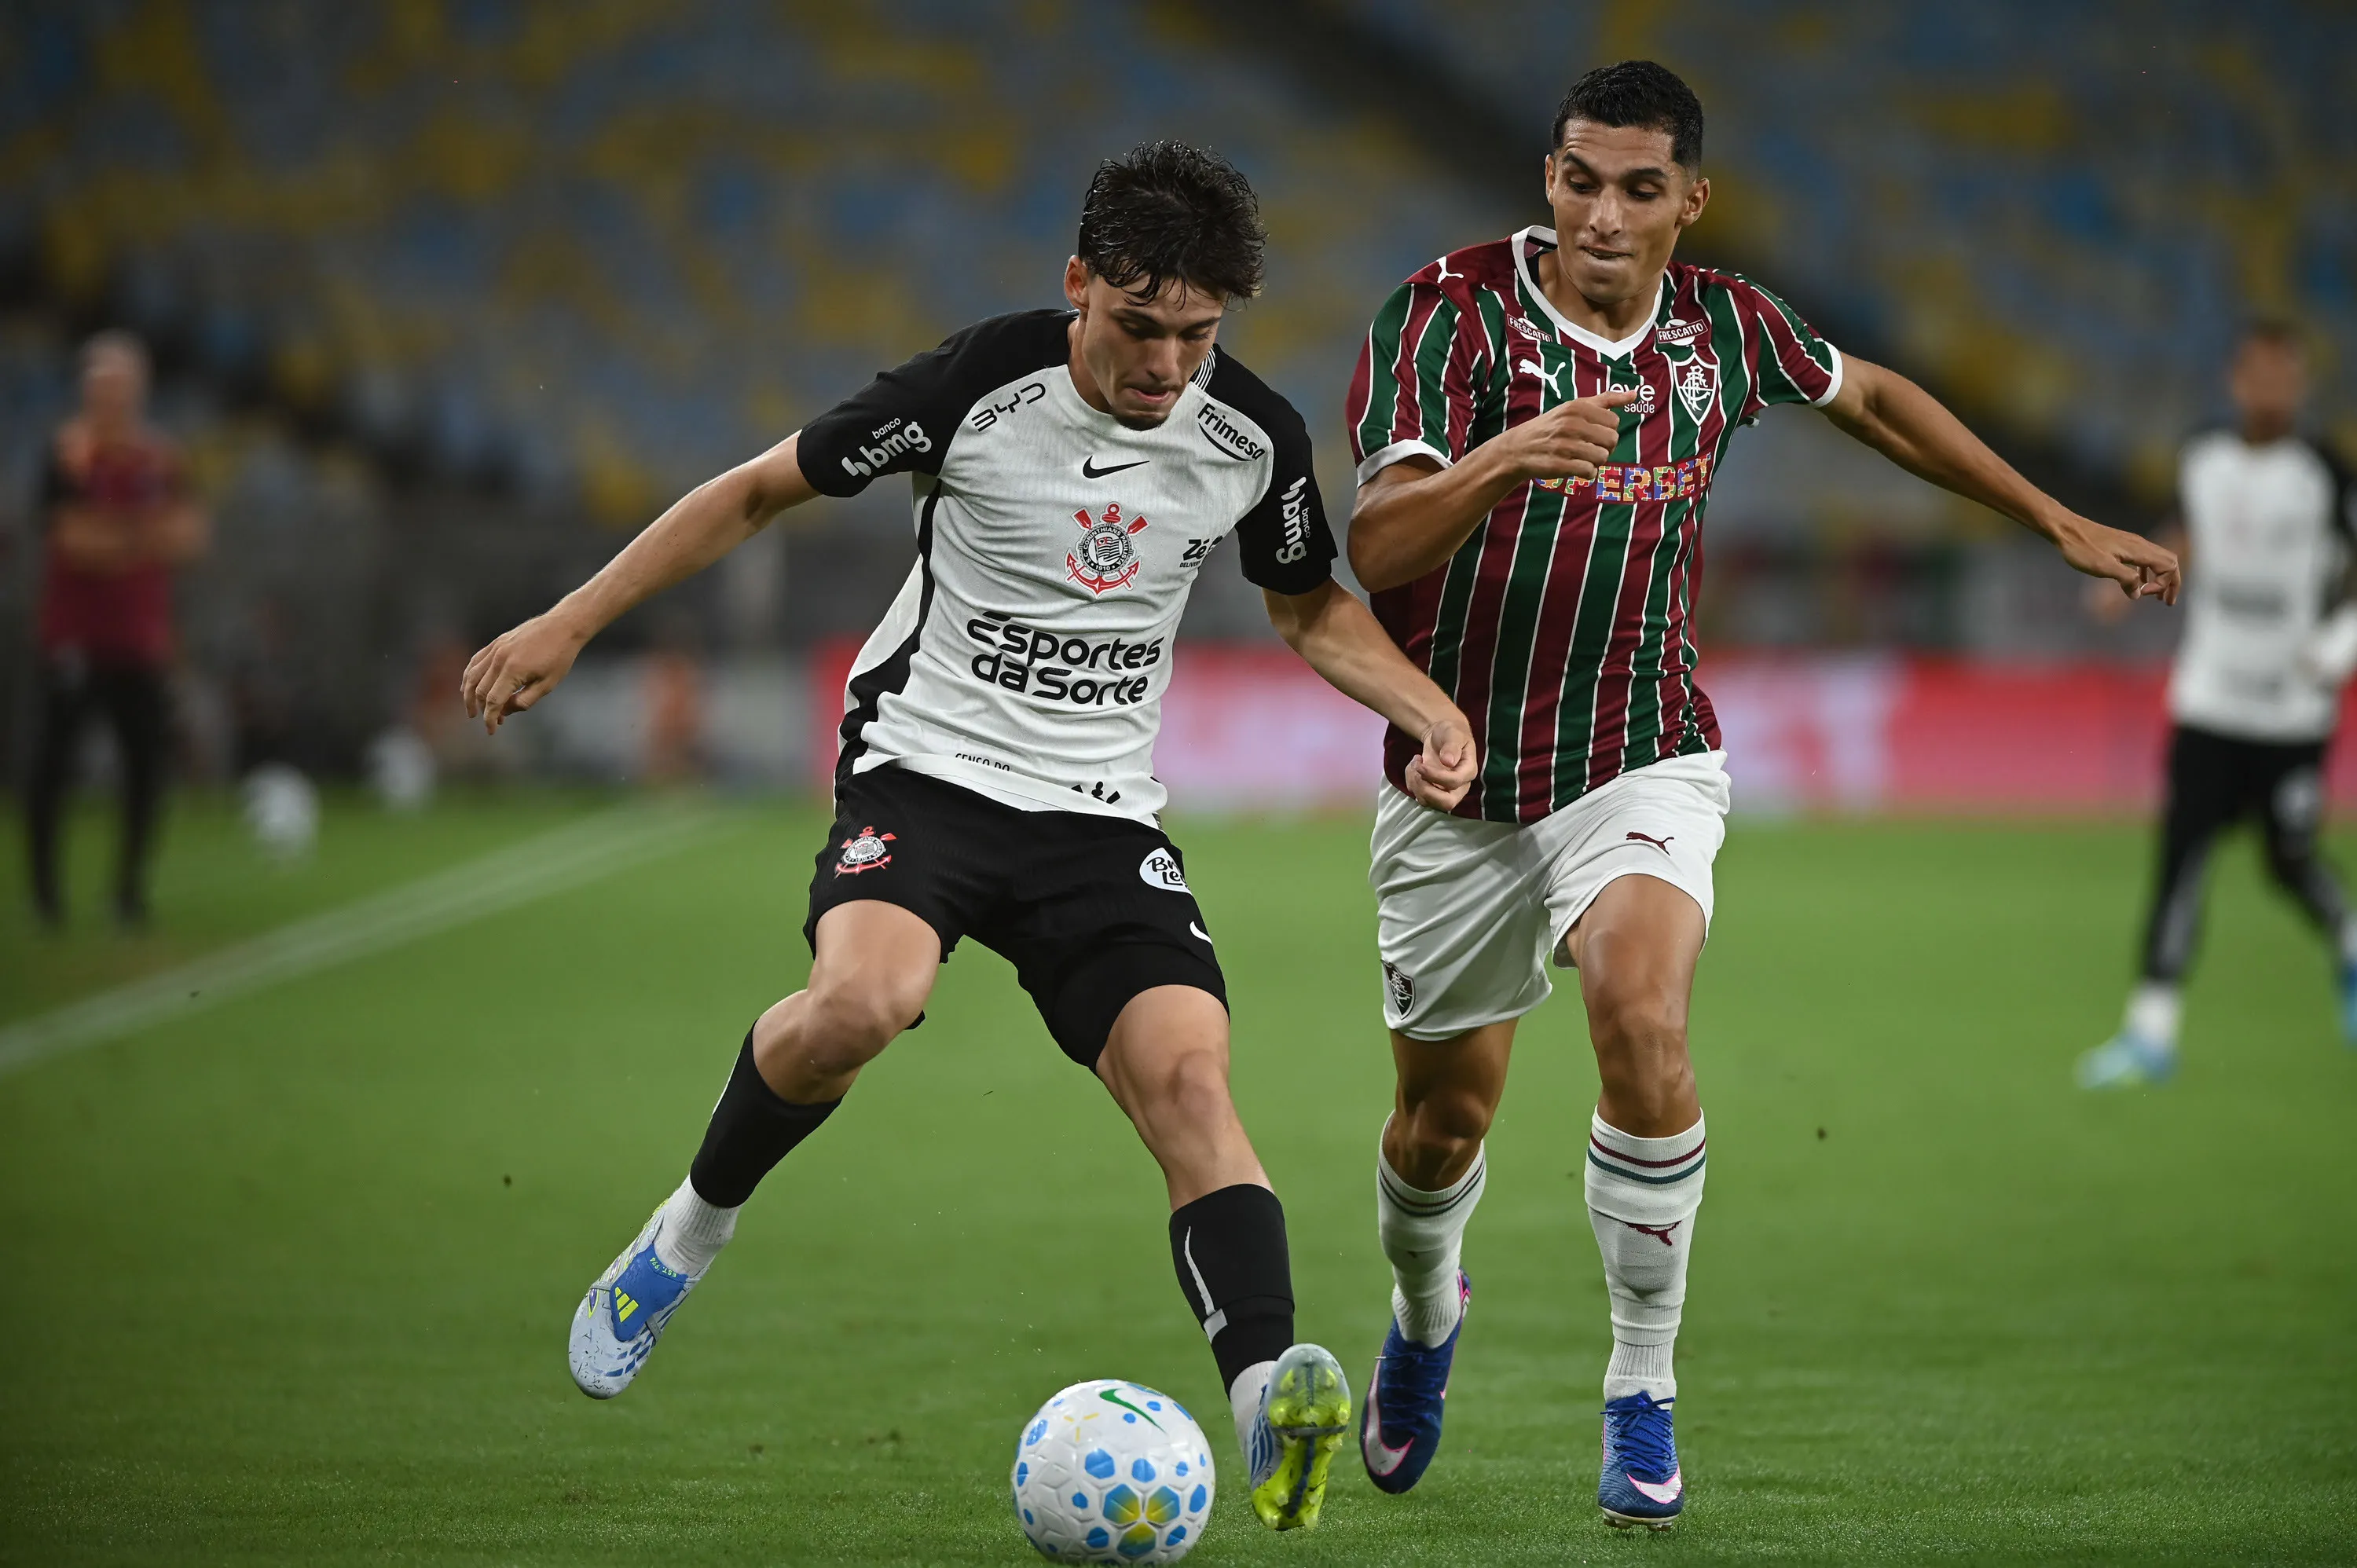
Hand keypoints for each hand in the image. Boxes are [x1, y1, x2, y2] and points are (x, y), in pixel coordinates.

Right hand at [461, 611, 588, 733]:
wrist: (562, 626)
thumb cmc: (559, 656)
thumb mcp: (547, 685)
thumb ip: (524, 701)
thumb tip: (505, 711)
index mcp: (513, 671)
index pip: (493, 701)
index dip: (490, 718)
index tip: (491, 730)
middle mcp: (499, 659)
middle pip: (479, 690)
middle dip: (481, 709)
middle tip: (491, 721)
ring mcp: (496, 648)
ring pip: (472, 675)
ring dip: (469, 695)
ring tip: (471, 708)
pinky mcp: (496, 642)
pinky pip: (476, 661)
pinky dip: (469, 675)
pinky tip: (469, 685)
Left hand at [1402, 712, 1477, 810]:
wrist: (1441, 737)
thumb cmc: (1450, 734)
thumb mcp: (1453, 733)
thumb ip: (1452, 746)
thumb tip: (1449, 762)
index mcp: (1468, 771)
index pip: (1454, 782)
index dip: (1435, 776)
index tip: (1421, 764)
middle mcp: (1460, 787)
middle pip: (1446, 803)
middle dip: (1426, 789)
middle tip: (1417, 770)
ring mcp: (1446, 792)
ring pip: (1428, 802)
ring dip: (1415, 784)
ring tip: (1414, 763)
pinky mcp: (1433, 793)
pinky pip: (1419, 796)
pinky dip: (1410, 782)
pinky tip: (1413, 767)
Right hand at [1493, 386, 1637, 482]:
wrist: (1518, 448)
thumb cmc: (1552, 427)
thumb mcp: (1575, 407)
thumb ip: (1606, 400)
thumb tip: (1635, 394)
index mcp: (1577, 407)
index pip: (1614, 421)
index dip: (1606, 430)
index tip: (1592, 433)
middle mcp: (1571, 423)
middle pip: (1612, 440)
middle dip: (1603, 447)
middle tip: (1587, 448)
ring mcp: (1564, 444)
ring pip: (1603, 457)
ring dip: (1595, 461)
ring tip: (1580, 457)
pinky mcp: (1559, 464)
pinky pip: (1590, 472)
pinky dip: (1587, 473)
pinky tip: (1576, 468)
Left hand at [2054, 514, 2179, 604]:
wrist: (2065, 528)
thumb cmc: (2082, 548)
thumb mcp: (2104, 567)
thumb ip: (2125, 579)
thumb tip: (2137, 593)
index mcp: (2139, 550)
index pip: (2169, 567)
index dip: (2162, 584)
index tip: (2142, 594)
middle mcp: (2140, 544)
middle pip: (2169, 562)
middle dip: (2171, 583)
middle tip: (2166, 602)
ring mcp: (2132, 543)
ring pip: (2157, 560)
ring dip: (2160, 579)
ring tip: (2154, 596)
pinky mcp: (2122, 545)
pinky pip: (2143, 559)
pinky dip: (2146, 573)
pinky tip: (2136, 583)